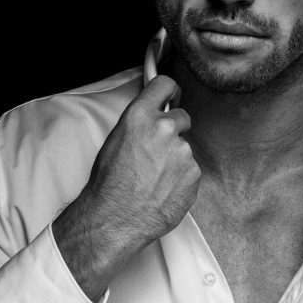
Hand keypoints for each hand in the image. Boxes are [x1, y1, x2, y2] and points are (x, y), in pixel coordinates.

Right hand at [53, 75, 198, 299]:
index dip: (169, 91)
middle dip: (173, 131)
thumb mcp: (115, 140)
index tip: (172, 97)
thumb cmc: (109, 183)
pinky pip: (191, 170)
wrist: (115, 218)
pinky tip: (163, 188)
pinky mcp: (194, 174)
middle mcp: (165, 129)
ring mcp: (182, 152)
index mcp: (141, 116)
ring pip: (185, 147)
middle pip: (181, 117)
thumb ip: (139, 122)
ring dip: (175, 158)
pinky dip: (181, 178)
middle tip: (157, 151)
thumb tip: (152, 116)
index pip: (165, 85)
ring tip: (155, 177)